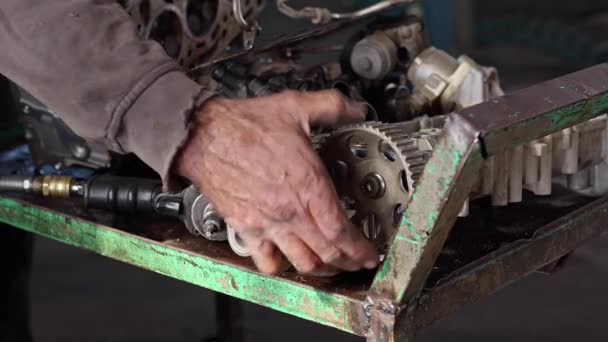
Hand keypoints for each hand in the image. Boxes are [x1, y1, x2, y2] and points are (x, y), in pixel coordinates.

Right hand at [174, 90, 378, 274]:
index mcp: (308, 183)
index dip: (359, 249)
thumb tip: (357, 110)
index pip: (341, 230)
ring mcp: (267, 223)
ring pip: (301, 262)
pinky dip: (280, 267)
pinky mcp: (246, 228)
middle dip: (347, 262)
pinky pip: (266, 261)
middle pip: (327, 252)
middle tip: (355, 261)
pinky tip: (287, 259)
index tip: (367, 253)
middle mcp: (291, 210)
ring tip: (329, 266)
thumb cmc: (244, 124)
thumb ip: (333, 107)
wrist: (201, 135)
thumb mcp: (295, 106)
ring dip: (320, 269)